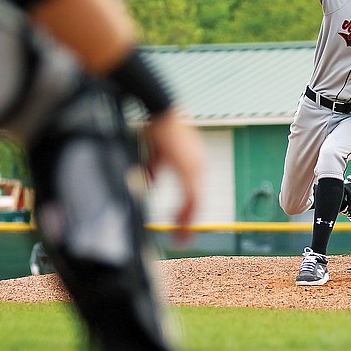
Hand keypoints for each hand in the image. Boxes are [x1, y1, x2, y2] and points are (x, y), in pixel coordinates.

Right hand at [143, 108, 204, 242]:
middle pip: (199, 201)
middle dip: (189, 222)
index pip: (195, 193)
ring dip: (187, 222)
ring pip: (197, 202)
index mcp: (193, 164)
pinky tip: (177, 223)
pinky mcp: (190, 168)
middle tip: (182, 240)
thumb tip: (150, 185)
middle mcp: (199, 167)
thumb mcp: (155, 154)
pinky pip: (192, 197)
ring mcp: (196, 168)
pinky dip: (185, 212)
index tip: (179, 225)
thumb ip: (154, 170)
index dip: (187, 211)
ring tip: (180, 238)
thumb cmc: (156, 127)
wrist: (161, 110)